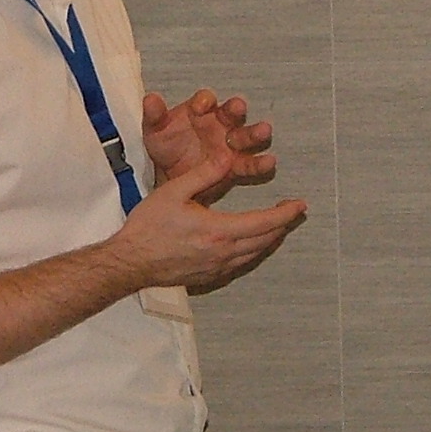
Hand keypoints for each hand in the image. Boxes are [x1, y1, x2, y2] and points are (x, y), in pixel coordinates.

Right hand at [117, 148, 305, 292]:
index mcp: (219, 230)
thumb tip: (227, 156)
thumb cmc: (148, 227)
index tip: (300, 205)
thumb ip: (204, 173)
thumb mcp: (174, 191)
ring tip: (280, 225)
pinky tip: (254, 244)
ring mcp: (218, 267)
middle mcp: (224, 252)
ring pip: (256, 254)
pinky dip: (255, 251)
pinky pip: (242, 264)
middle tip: (295, 212)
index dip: (285, 213)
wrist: (130, 262)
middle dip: (284, 225)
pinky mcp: (210, 276)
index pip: (264, 222)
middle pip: (266, 240)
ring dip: (271, 239)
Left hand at [142, 88, 275, 202]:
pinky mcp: (236, 165)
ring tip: (264, 131)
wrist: (171, 177)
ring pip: (246, 136)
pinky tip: (269, 162)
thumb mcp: (155, 132)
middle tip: (239, 108)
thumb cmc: (166, 147)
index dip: (204, 101)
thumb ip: (154, 116)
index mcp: (200, 111)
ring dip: (255, 133)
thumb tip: (151, 98)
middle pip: (231, 113)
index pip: (205, 100)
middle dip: (236, 109)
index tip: (201, 106)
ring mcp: (230, 144)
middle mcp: (219, 124)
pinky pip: (250, 163)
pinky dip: (260, 163)